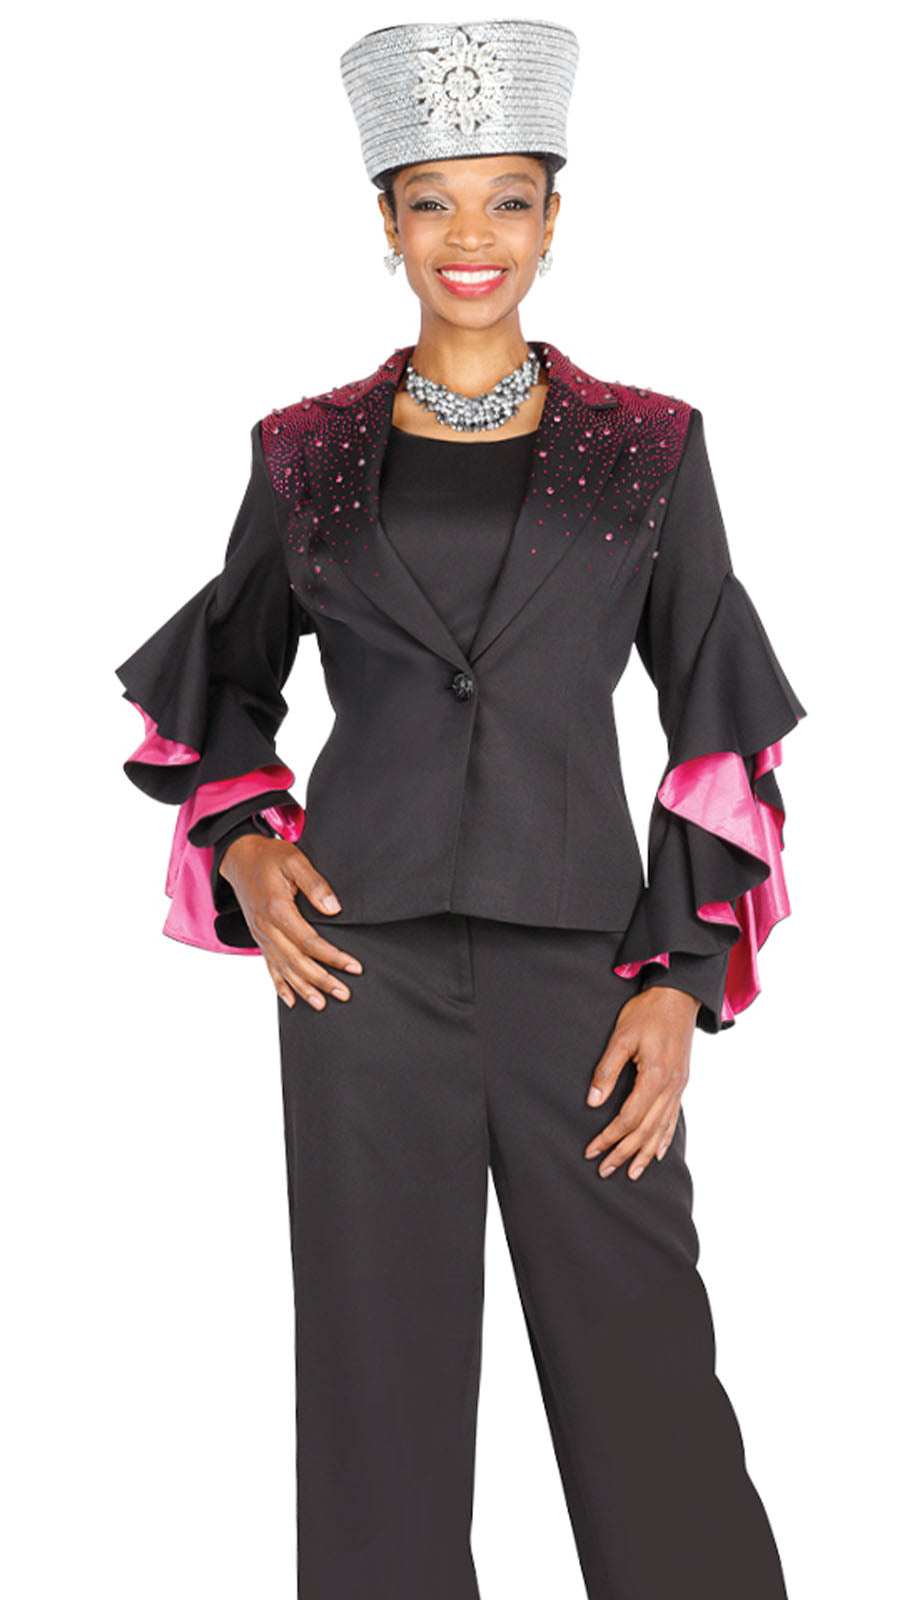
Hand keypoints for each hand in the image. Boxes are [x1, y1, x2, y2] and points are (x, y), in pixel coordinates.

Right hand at [219, 834, 362, 1010]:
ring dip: (303, 988)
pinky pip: (268, 966)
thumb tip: (334, 908)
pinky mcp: (258, 937)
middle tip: (344, 993)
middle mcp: (266, 928)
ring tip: (322, 1004)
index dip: (332, 957)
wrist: (239, 857)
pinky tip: (290, 1000)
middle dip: (322, 980)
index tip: (354, 967)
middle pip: (297, 961)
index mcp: (277, 909)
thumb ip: (315, 884)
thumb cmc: (269, 857)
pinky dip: (280, 985)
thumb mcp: (295, 860)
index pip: (309, 942)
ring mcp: (260, 935)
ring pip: (283, 969)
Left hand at [583, 986, 700, 1180]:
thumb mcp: (621, 1037)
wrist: (679, 995)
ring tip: (632, 1173)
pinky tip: (657, 1152)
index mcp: (656, 1076)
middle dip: (624, 1153)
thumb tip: (593, 1102)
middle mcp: (671, 1087)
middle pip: (645, 1130)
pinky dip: (664, 1138)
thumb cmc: (647, 1012)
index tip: (591, 1150)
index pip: (629, 1118)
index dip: (609, 1137)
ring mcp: (680, 1086)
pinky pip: (673, 1117)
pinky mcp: (681, 1082)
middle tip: (605, 1171)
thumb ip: (606, 1070)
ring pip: (661, 1129)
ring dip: (645, 1153)